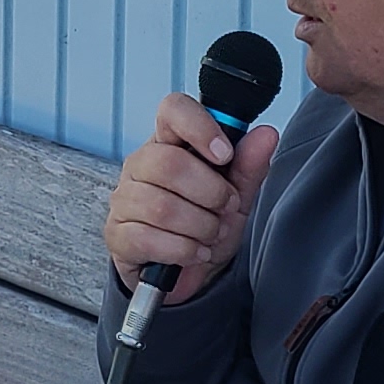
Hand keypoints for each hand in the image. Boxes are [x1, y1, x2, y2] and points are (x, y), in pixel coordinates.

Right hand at [104, 93, 281, 306]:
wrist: (190, 273)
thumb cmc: (206, 223)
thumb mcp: (236, 196)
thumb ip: (248, 166)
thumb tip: (266, 135)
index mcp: (169, 142)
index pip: (173, 110)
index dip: (200, 127)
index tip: (224, 154)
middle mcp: (140, 164)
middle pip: (169, 163)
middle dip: (210, 192)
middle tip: (225, 207)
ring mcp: (124, 199)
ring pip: (162, 207)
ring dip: (200, 226)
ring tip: (211, 234)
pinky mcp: (118, 234)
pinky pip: (149, 238)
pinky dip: (183, 249)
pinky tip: (194, 251)